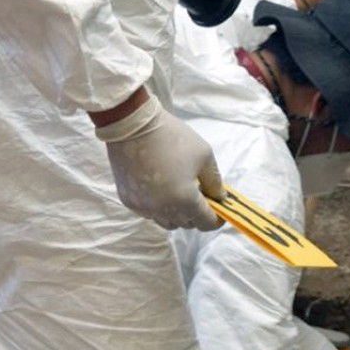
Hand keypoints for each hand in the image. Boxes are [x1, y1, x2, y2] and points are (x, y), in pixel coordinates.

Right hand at [95, 92, 224, 230]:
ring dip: (178, 213)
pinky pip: (150, 213)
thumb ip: (215, 182)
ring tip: (180, 193)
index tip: (220, 210)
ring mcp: (144, 208)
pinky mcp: (130, 201)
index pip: (206, 223)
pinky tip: (160, 188)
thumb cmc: (173, 137)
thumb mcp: (204, 156)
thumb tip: (219, 198)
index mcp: (185, 201)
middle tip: (201, 196)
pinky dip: (159, 206)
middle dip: (197, 214)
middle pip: (187, 224)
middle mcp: (164, 210)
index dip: (216, 219)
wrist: (133, 125)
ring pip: (167, 222)